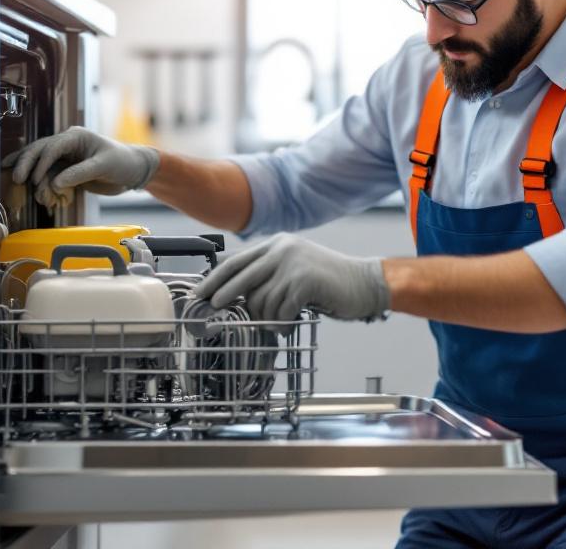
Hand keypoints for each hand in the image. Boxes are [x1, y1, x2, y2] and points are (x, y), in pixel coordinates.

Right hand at [2, 127, 159, 201]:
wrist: (133, 171)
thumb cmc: (122, 162)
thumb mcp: (103, 166)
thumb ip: (80, 173)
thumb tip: (56, 183)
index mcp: (76, 137)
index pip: (52, 147)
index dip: (41, 162)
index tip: (35, 179)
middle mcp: (67, 144)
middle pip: (40, 151)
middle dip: (26, 163)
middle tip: (15, 178)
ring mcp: (65, 157)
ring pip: (40, 162)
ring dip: (28, 172)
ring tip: (15, 181)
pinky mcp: (67, 170)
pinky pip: (47, 174)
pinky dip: (37, 180)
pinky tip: (23, 184)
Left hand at [193, 235, 388, 322]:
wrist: (365, 284)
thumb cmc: (329, 283)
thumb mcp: (294, 269)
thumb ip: (269, 275)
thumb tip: (236, 296)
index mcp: (277, 244)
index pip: (236, 261)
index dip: (215, 278)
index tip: (200, 293)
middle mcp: (282, 249)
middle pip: (241, 278)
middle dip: (225, 297)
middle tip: (215, 311)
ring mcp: (292, 263)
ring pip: (261, 300)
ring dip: (268, 318)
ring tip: (282, 321)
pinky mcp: (303, 281)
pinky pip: (279, 310)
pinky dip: (283, 322)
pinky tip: (292, 322)